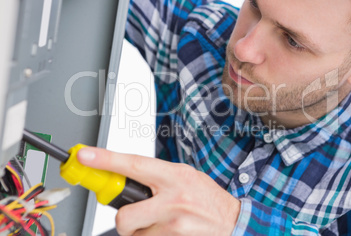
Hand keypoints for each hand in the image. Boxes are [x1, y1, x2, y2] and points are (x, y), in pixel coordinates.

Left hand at [77, 147, 239, 235]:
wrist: (232, 221)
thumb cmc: (206, 197)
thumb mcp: (183, 176)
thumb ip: (155, 176)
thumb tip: (123, 176)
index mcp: (174, 176)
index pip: (134, 164)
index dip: (106, 160)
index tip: (85, 156)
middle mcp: (173, 200)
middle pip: (124, 215)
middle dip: (124, 220)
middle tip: (136, 215)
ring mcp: (174, 225)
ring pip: (136, 234)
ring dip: (143, 231)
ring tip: (163, 223)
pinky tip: (169, 232)